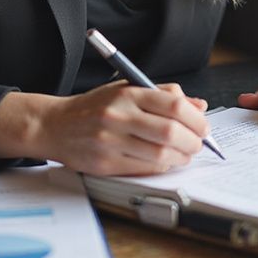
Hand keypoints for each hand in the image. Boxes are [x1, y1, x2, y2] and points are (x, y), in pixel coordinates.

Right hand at [40, 82, 209, 175]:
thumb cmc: (94, 107)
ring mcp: (111, 141)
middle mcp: (119, 115)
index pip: (174, 105)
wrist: (54, 125)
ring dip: (181, 157)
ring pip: (160, 155)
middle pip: (170, 132)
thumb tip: (198, 105)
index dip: (196, 119)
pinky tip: (165, 161)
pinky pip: (145, 168)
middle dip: (193, 141)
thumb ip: (163, 94)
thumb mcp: (126, 89)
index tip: (203, 126)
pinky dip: (162, 166)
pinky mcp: (105, 163)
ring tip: (184, 154)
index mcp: (127, 93)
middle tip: (199, 144)